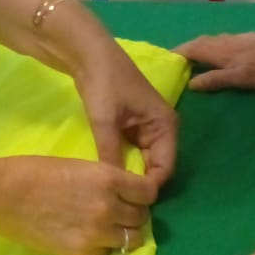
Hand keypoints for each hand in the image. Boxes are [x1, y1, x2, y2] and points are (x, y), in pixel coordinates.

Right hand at [0, 155, 155, 254]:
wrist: (3, 196)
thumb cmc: (37, 172)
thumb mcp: (81, 167)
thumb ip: (107, 182)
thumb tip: (126, 195)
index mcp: (108, 179)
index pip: (149, 193)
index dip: (142, 193)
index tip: (135, 195)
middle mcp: (109, 208)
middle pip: (141, 217)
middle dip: (133, 213)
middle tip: (117, 210)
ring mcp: (97, 234)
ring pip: (131, 240)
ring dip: (123, 233)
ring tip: (106, 227)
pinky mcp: (82, 253)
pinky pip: (107, 252)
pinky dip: (102, 246)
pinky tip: (86, 236)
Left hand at [73, 43, 178, 186]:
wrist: (89, 54)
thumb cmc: (103, 83)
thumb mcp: (105, 121)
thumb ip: (111, 154)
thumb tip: (113, 187)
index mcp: (165, 126)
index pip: (165, 169)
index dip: (147, 187)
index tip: (126, 200)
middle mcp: (161, 129)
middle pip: (155, 167)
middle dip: (138, 183)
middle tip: (115, 199)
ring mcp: (146, 128)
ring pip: (141, 161)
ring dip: (128, 173)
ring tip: (109, 190)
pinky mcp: (131, 126)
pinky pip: (131, 151)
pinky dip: (121, 161)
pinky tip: (106, 173)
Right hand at [174, 32, 254, 93]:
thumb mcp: (243, 79)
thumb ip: (216, 79)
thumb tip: (191, 83)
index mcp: (222, 52)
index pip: (192, 49)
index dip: (178, 53)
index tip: (164, 60)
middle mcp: (227, 42)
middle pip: (200, 43)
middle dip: (186, 50)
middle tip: (175, 61)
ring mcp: (240, 40)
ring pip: (213, 41)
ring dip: (200, 47)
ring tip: (193, 58)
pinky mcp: (251, 40)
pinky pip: (224, 41)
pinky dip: (214, 47)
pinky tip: (221, 53)